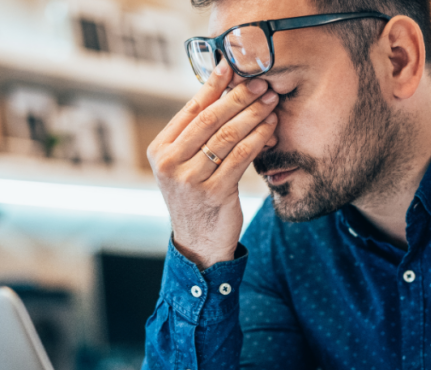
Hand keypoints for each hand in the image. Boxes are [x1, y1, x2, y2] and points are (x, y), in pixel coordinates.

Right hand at [147, 60, 279, 268]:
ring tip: (270, 101)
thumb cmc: (197, 196)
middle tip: (260, 82)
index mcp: (160, 150)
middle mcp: (169, 163)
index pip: (190, 109)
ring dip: (253, 115)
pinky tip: (270, 128)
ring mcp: (190, 179)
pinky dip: (258, 138)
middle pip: (210, 119)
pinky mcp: (213, 192)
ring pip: (227, 136)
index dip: (213, 85)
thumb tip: (224, 90)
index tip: (232, 66)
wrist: (198, 242)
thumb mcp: (187, 164)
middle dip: (239, 97)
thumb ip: (198, 134)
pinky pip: (241, 156)